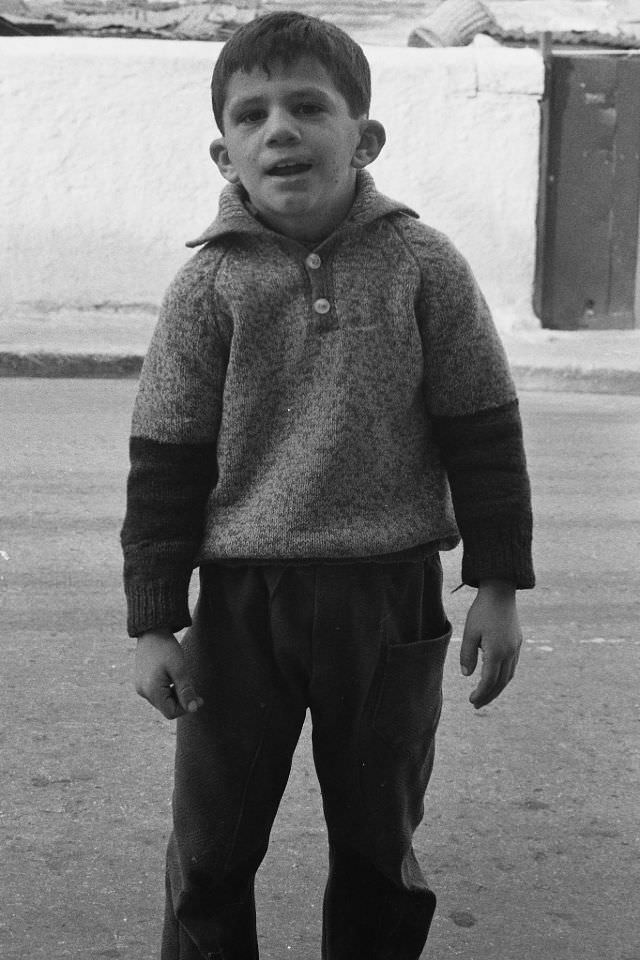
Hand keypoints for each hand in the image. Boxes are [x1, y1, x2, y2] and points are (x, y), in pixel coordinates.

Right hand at [135, 629, 203, 719]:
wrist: (151, 631)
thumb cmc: (166, 648)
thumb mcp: (180, 669)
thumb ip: (186, 690)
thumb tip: (193, 709)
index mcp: (152, 690)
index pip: (171, 712)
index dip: (186, 708)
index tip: (199, 699)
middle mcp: (143, 692)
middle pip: (166, 707)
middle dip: (182, 701)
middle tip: (196, 692)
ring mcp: (141, 687)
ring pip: (162, 701)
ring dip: (175, 695)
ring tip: (183, 680)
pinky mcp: (141, 681)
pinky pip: (157, 693)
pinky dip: (167, 690)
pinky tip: (173, 678)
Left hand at [460, 580, 522, 708]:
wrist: (500, 592)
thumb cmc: (482, 611)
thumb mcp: (469, 632)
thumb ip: (468, 654)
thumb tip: (467, 675)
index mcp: (496, 652)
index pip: (489, 681)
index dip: (481, 693)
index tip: (472, 701)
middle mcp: (509, 653)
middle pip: (500, 682)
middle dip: (489, 695)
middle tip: (477, 705)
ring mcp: (515, 648)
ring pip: (508, 675)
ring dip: (497, 688)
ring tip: (486, 695)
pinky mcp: (517, 642)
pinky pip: (512, 666)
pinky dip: (503, 676)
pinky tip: (496, 678)